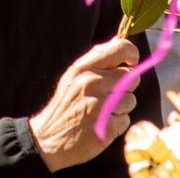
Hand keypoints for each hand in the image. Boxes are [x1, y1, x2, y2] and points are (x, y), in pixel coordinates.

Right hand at [31, 35, 137, 170]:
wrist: (47, 139)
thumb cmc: (65, 105)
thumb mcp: (74, 76)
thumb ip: (98, 60)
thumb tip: (120, 40)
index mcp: (83, 68)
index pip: (121, 48)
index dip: (132, 54)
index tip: (131, 62)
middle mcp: (91, 83)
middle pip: (131, 77)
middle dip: (125, 87)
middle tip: (108, 94)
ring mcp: (99, 105)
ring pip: (131, 100)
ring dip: (121, 107)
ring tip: (102, 111)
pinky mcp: (106, 127)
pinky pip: (126, 120)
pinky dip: (117, 124)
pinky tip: (101, 124)